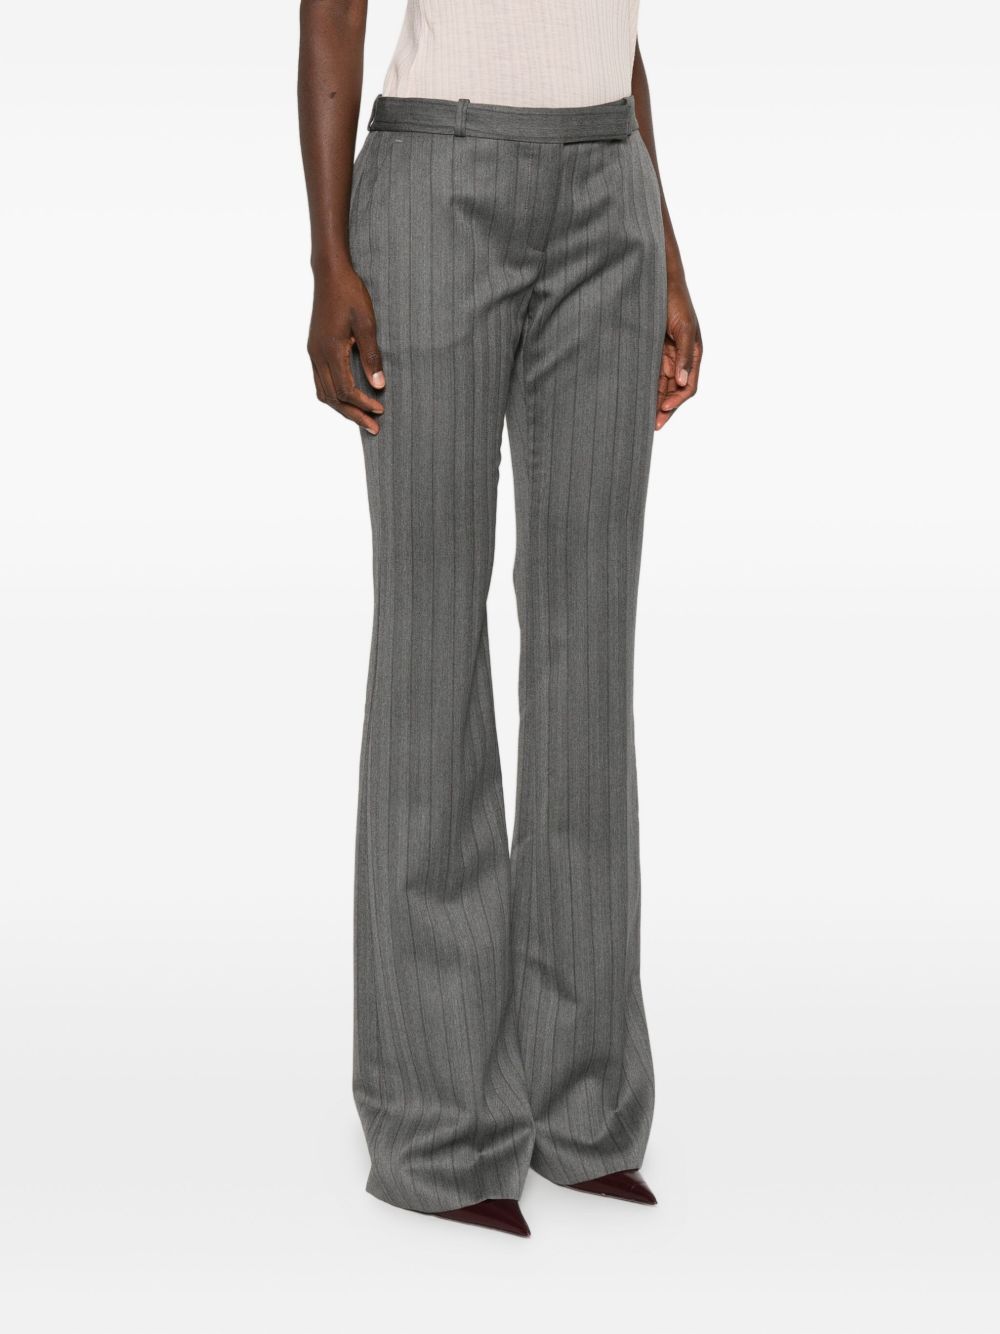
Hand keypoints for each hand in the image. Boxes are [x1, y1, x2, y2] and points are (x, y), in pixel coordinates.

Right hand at [308, 264, 384, 434]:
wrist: (330, 273)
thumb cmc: (350, 293)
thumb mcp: (367, 323)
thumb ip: (372, 355)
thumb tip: (379, 385)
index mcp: (330, 350)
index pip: (345, 389)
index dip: (363, 403)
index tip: (380, 409)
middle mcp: (317, 354)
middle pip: (333, 398)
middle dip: (353, 414)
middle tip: (374, 428)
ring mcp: (313, 352)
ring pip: (324, 392)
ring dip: (343, 408)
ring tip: (362, 418)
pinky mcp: (315, 348)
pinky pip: (321, 381)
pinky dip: (334, 395)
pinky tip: (348, 398)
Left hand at [656, 280, 701, 429]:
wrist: (659, 282)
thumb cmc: (676, 301)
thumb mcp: (684, 328)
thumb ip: (685, 356)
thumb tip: (682, 381)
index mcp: (693, 355)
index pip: (688, 386)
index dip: (677, 401)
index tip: (663, 409)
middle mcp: (681, 359)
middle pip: (674, 391)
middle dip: (664, 408)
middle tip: (651, 425)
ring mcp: (667, 356)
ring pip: (662, 386)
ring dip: (654, 401)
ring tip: (642, 418)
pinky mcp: (653, 351)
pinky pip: (650, 374)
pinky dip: (645, 387)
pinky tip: (636, 397)